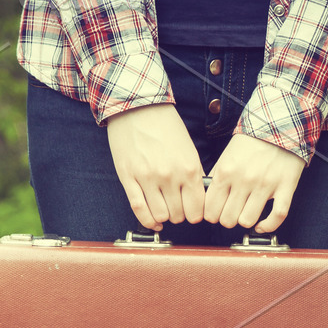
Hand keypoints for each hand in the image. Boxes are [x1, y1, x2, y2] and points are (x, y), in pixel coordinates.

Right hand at [105, 103, 206, 230]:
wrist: (137, 106)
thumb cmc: (165, 126)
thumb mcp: (189, 150)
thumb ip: (194, 176)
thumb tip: (198, 200)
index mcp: (189, 169)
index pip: (197, 210)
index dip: (194, 214)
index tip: (191, 211)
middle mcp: (170, 176)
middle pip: (178, 215)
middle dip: (179, 215)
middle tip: (176, 206)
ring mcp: (148, 178)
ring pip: (160, 216)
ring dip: (163, 217)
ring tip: (163, 207)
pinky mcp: (128, 178)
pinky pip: (139, 210)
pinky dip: (148, 221)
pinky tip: (153, 222)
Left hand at [204, 134, 304, 232]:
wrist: (279, 127)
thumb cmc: (252, 142)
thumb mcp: (227, 155)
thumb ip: (217, 176)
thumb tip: (208, 198)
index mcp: (227, 171)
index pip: (211, 208)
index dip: (212, 215)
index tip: (216, 213)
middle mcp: (244, 180)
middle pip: (227, 219)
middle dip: (227, 219)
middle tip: (231, 213)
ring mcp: (266, 185)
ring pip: (247, 221)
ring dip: (245, 221)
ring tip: (246, 214)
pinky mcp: (285, 188)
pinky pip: (277, 217)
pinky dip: (267, 226)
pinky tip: (261, 225)